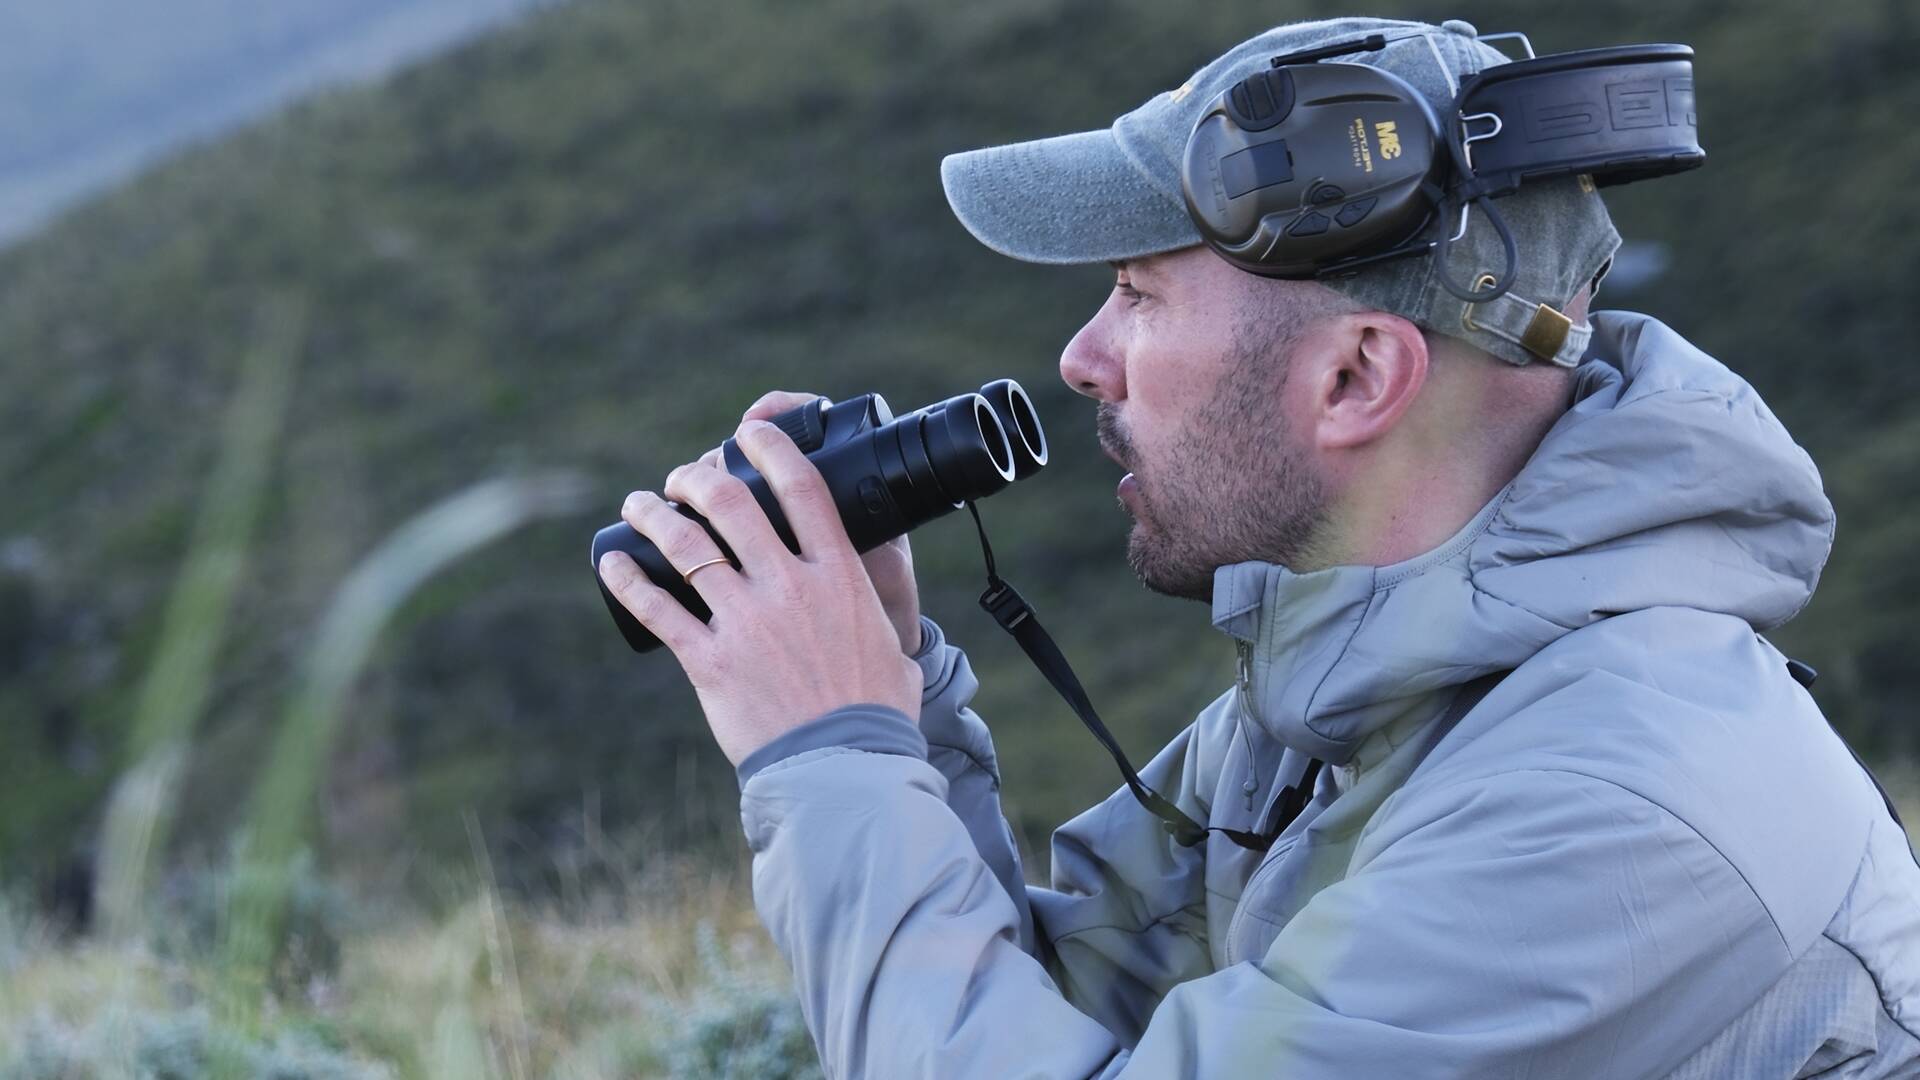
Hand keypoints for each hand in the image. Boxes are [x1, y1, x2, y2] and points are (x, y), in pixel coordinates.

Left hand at [598, 420, 920, 765]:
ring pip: (685, 546)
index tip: (746, 433)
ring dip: (653, 515)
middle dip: (698, 476)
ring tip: (639, 504)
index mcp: (839, 574)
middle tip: (683, 477)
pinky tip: (610, 563)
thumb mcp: (891, 648)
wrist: (843, 771)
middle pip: (732, 503)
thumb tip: (883, 622)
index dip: (768, 447)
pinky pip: (657, 609)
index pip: (801, 487)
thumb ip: (877, 621)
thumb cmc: (876, 715)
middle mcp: (789, 587)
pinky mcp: (709, 661)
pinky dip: (628, 580)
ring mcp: (746, 622)